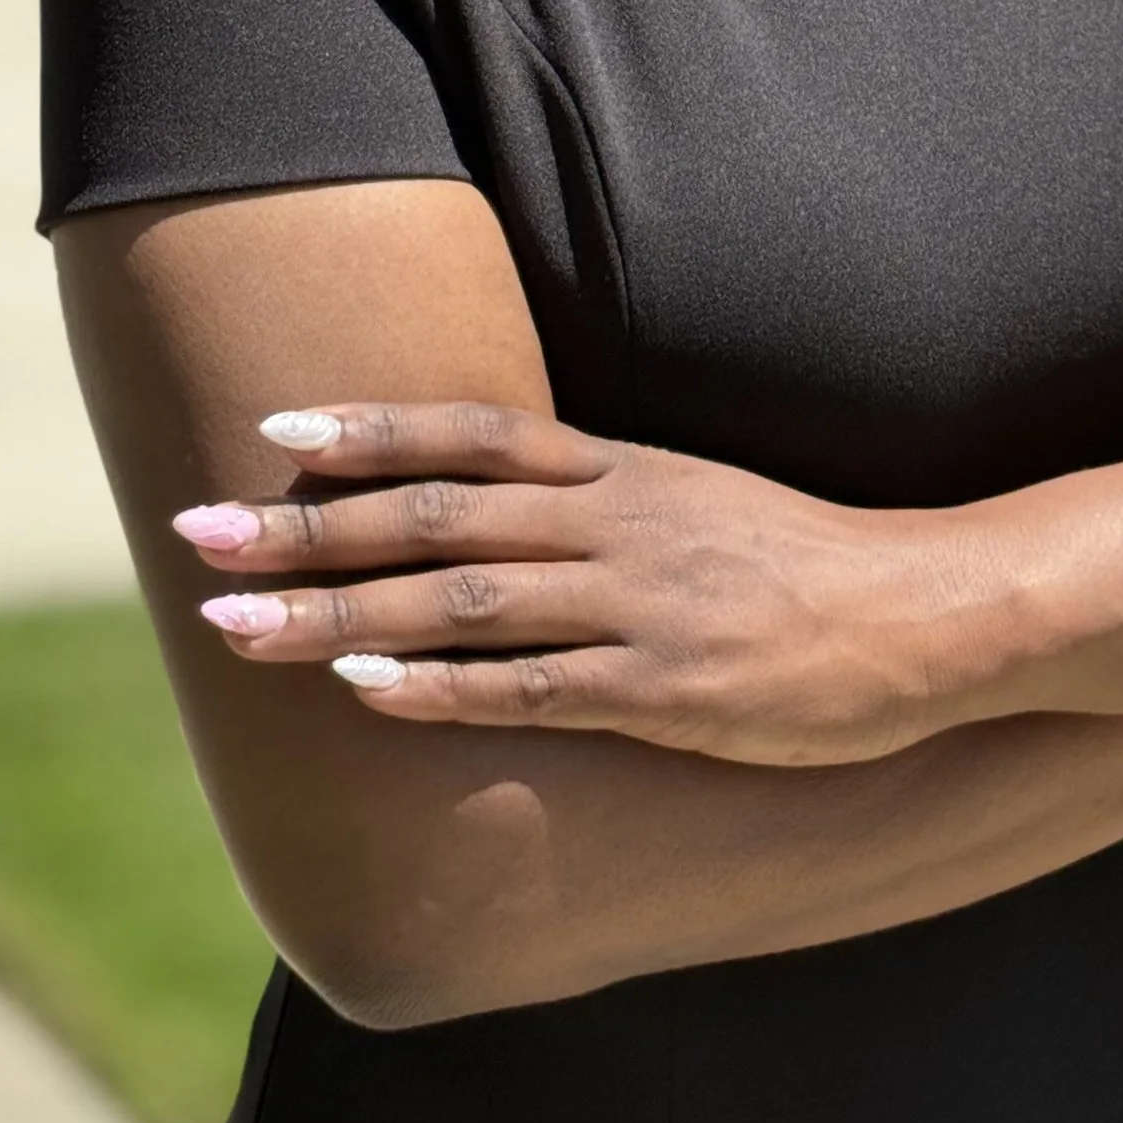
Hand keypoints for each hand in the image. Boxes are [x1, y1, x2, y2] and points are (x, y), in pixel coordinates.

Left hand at [173, 407, 965, 765]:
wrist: (923, 616)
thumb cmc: (803, 565)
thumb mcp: (698, 500)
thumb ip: (602, 503)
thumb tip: (501, 513)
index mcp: (625, 472)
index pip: (475, 436)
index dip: (373, 431)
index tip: (275, 431)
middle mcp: (616, 523)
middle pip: (436, 514)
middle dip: (308, 527)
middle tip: (199, 533)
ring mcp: (636, 606)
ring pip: (458, 601)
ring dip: (337, 611)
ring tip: (239, 625)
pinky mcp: (662, 689)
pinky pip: (529, 689)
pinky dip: (439, 690)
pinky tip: (364, 692)